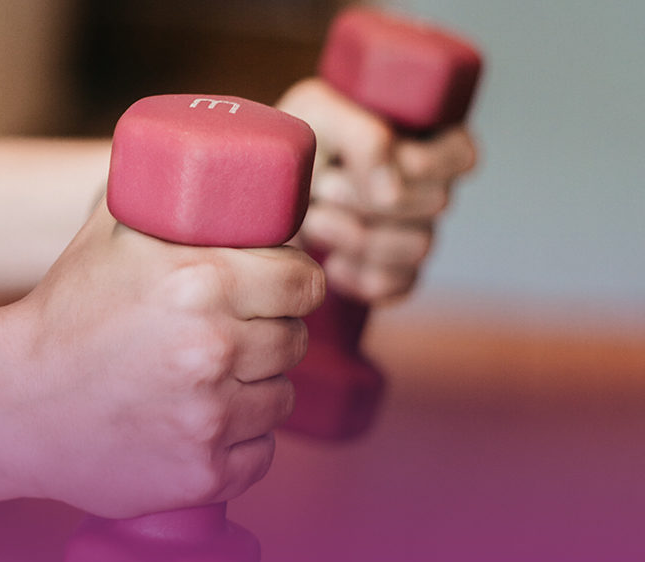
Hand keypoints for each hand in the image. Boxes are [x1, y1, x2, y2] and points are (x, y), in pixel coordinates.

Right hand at [11, 200, 322, 517]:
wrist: (10, 404)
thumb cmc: (63, 313)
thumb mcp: (110, 236)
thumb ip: (167, 199)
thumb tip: (219, 167)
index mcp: (201, 283)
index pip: (303, 282)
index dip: (296, 284)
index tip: (284, 290)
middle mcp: (213, 351)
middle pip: (295, 340)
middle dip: (272, 334)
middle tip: (236, 334)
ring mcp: (209, 420)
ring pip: (280, 399)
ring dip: (257, 388)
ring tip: (213, 381)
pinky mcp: (203, 474)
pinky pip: (260, 454)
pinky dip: (240, 442)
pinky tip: (202, 425)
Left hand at [276, 78, 477, 302]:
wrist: (260, 190)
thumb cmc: (295, 140)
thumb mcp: (319, 113)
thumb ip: (363, 137)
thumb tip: (392, 192)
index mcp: (426, 138)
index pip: (461, 157)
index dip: (420, 163)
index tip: (363, 161)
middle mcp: (430, 187)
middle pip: (435, 203)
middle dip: (368, 198)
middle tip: (323, 187)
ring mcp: (414, 233)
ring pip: (417, 247)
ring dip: (356, 236)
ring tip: (314, 220)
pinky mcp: (393, 272)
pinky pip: (396, 286)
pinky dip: (356, 276)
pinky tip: (328, 260)